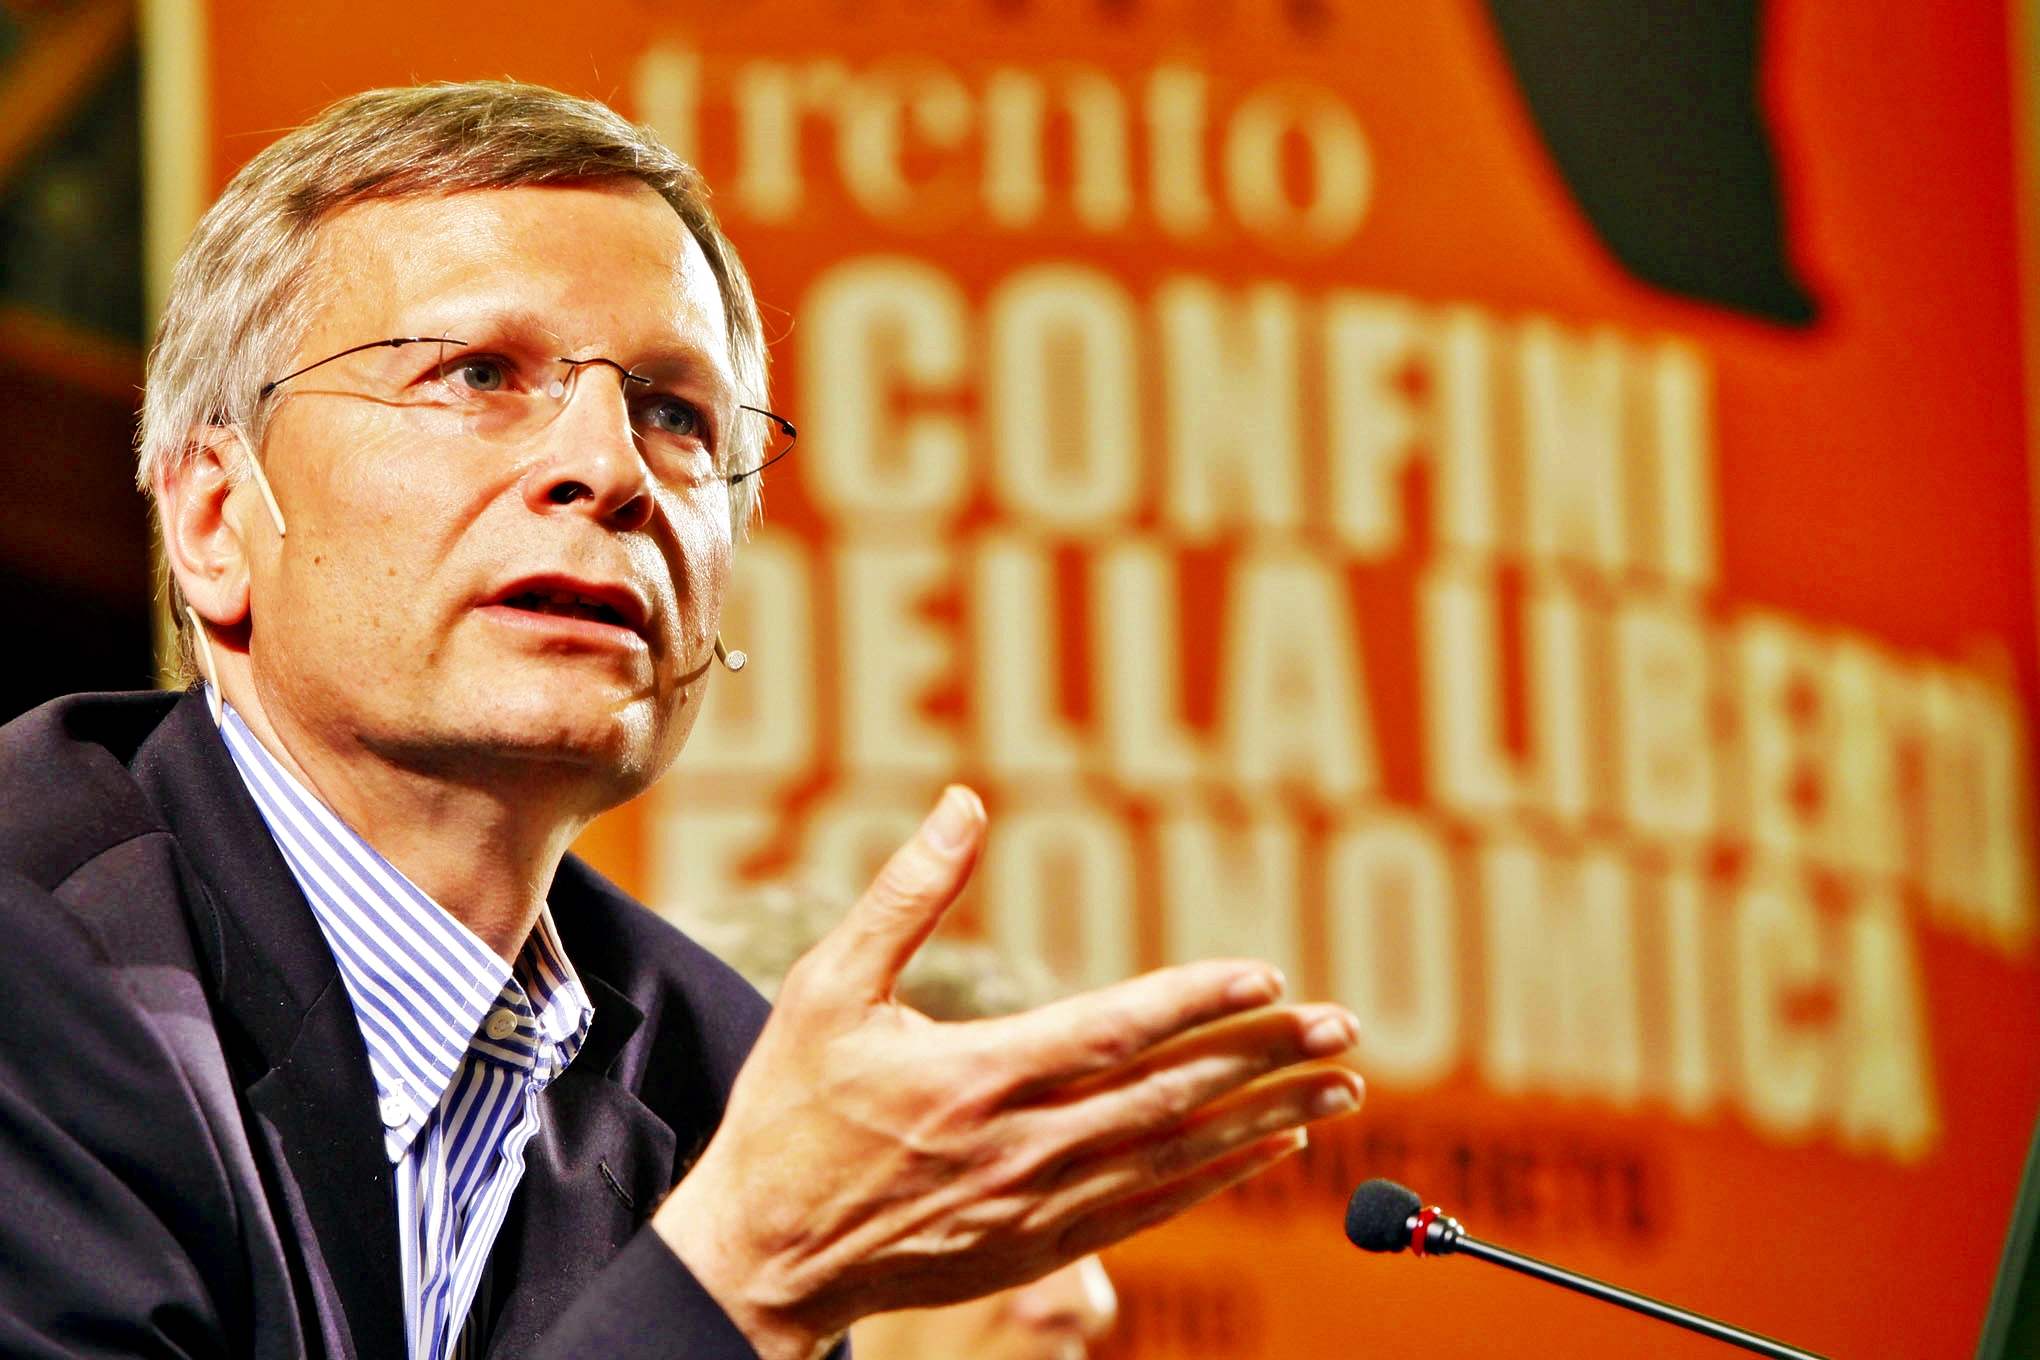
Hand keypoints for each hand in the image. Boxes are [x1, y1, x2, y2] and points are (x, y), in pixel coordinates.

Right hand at [653, 786, 1364, 1359]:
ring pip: (1178, 1158)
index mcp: (977, 1075)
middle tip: (1345, 1028)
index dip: (1198, 1001)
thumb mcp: (828, 989)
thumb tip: (964, 803)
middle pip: (1171, 1096)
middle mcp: (1023, 1146)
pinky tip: (1270, 1148)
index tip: (1268, 975)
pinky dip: (1218, 1177)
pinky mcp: (1039, 1250)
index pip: (1116, 1030)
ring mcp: (1038, 1208)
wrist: (764, 1255)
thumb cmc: (790, 1113)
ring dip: (1267, 1119)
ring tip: (1342, 1088)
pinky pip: (1152, 1210)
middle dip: (1266, 1059)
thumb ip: (906, 896)